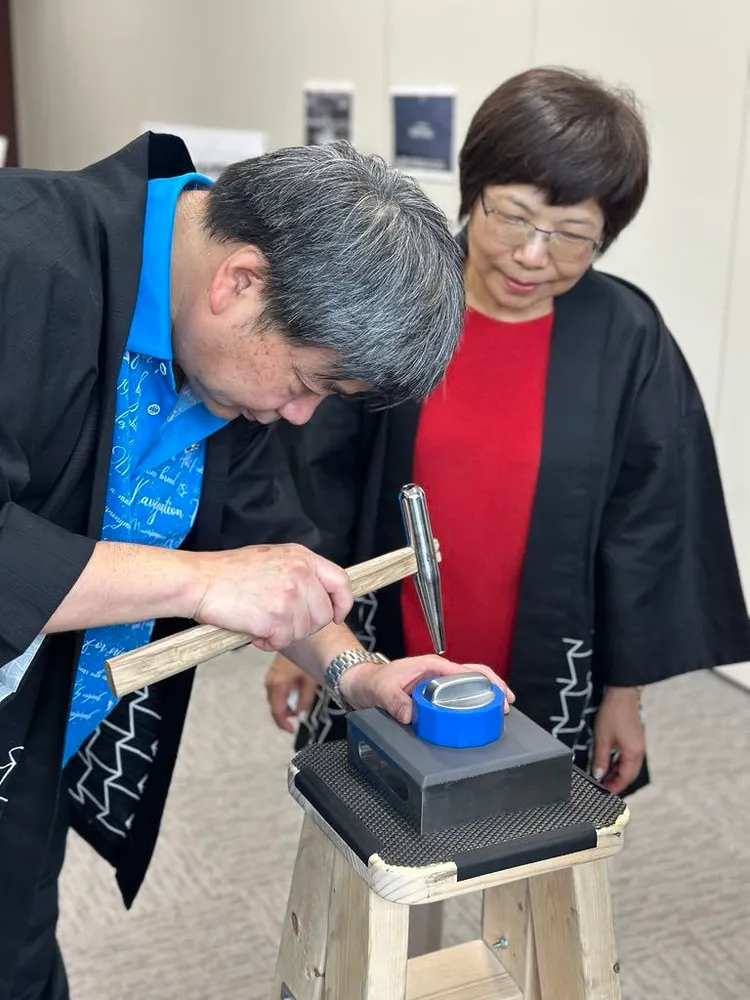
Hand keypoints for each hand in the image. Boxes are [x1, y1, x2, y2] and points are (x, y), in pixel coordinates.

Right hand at [191, 543, 352, 651]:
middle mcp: (301, 574)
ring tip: (260, 621)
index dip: (342, 603)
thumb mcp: (273, 558)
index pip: (341, 582)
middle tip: (280, 622)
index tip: (336, 615)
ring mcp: (290, 596)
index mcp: (302, 557)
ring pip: (303, 631)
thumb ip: (299, 573)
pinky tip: (253, 630)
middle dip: (304, 625)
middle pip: (322, 614)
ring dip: (283, 634)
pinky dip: (268, 642)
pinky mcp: (276, 618)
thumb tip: (316, 594)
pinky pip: (283, 641)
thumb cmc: (229, 572)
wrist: (201, 581)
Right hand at [264, 654, 318, 732]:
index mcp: (278, 685)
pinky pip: (275, 689)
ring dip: (284, 705)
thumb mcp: (309, 681)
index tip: (291, 730)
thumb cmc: (306, 655)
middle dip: (284, 714)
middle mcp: (271, 681)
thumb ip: (305, 700)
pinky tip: (293, 693)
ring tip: (296, 705)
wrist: (300, 638)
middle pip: (274, 706)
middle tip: (296, 718)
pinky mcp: (274, 672)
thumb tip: (301, 713)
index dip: (283, 724)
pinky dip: (283, 696)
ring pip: (274, 698)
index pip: (277, 712)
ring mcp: (271, 676)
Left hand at [339, 655, 514, 724]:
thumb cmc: (371, 681)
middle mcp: (436, 672)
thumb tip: (409, 714)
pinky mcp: (433, 694)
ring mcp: (436, 683)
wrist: (360, 684)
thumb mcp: (381, 690)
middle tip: (507, 705)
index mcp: (430, 666)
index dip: (486, 683)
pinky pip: (456, 697)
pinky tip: (477, 716)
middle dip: (494, 687)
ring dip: (485, 695)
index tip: (499, 696)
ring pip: (468, 685)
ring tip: (499, 711)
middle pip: (474, 675)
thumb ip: (395, 701)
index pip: (466, 671)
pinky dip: (471, 703)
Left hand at [592, 686, 645, 793]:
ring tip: (602, 777)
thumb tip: (598, 776)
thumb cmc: (612, 715)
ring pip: (628, 766)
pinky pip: (627, 758)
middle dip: (615, 782)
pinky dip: (618, 764)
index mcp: (633, 754)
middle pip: (628, 774)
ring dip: (616, 773)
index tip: (602, 793)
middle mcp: (639, 752)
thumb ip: (601, 760)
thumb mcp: (602, 739)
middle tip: (601, 787)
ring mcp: (637, 745)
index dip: (614, 787)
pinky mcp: (634, 739)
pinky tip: (608, 764)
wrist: (622, 694)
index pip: (625, 778)